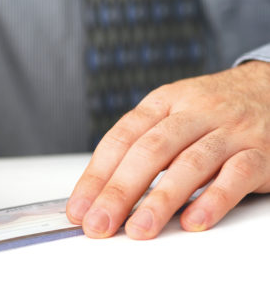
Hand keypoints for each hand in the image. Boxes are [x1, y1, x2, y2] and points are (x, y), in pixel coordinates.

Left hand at [67, 61, 269, 238]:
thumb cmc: (213, 110)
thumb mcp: (173, 114)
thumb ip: (143, 146)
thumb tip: (101, 193)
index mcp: (163, 102)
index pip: (121, 138)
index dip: (96, 175)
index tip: (79, 207)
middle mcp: (194, 112)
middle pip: (150, 151)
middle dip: (118, 192)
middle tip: (98, 224)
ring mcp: (230, 130)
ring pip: (190, 164)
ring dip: (160, 200)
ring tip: (138, 229)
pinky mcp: (262, 152)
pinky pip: (237, 175)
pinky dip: (213, 199)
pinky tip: (193, 221)